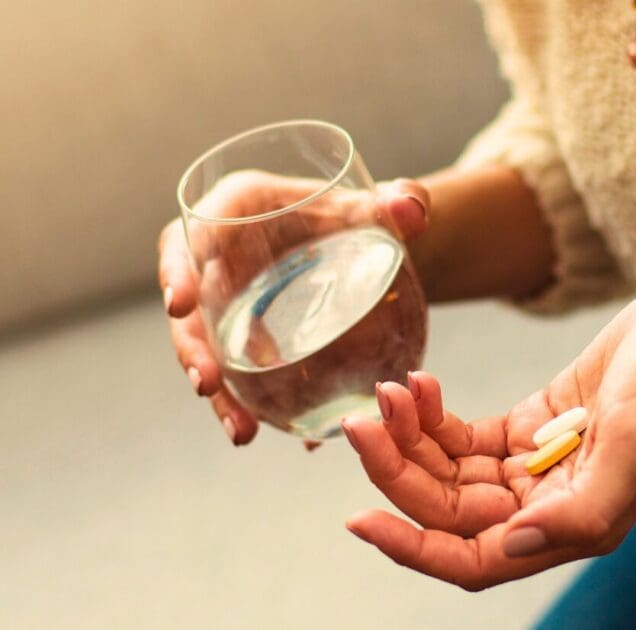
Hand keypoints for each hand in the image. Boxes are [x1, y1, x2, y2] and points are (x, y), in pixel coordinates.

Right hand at [157, 170, 429, 445]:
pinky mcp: (246, 338)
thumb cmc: (358, 214)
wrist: (364, 246)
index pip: (195, 232)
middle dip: (191, 346)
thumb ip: (401, 202)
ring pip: (208, 350)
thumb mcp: (381, 207)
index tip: (180, 303)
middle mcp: (220, 259)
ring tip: (241, 431)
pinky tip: (275, 434)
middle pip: (190, 304)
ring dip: (221, 393)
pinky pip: (238, 375)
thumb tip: (412, 210)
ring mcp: (229, 303)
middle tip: (206, 383)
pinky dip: (252, 405)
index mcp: (238, 210)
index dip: (179, 268)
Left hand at [342, 285, 635, 589]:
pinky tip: (420, 384)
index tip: (360, 518)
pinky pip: (462, 435)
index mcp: (571, 525)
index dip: (413, 548)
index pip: (472, 559)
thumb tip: (510, 545)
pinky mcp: (527, 427)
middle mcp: (545, 505)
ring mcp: (532, 466)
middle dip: (398, 468)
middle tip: (363, 419)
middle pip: (447, 509)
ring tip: (391, 389)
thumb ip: (581, 509)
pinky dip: (433, 415)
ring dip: (410, 435)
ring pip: (447, 471)